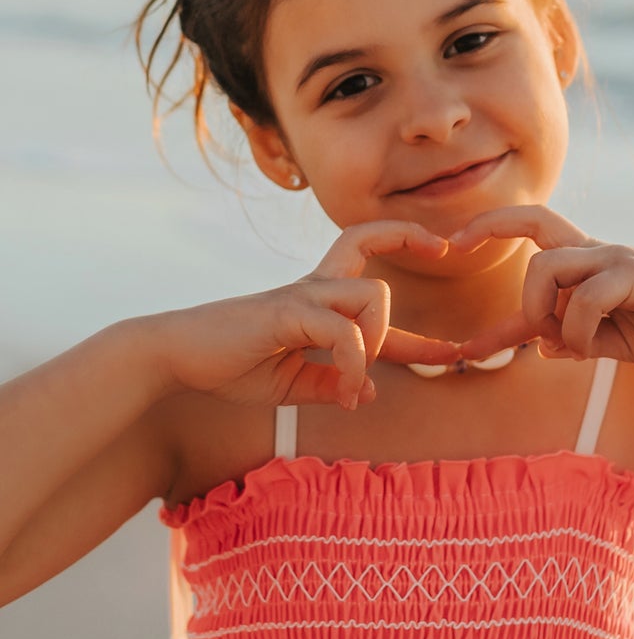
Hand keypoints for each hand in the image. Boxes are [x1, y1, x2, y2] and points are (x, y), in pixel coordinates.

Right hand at [152, 221, 457, 407]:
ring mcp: (301, 297)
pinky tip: (348, 392)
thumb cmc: (231, 366)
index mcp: (316, 302)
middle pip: (370, 258)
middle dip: (407, 247)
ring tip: (356, 379)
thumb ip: (333, 384)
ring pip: (371, 295)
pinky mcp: (286, 312)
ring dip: (378, 342)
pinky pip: (343, 332)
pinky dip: (354, 364)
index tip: (450, 320)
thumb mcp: (294, 384)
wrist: (178, 360)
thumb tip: (371, 391)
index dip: (413, 293)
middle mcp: (313, 290)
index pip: (371, 282)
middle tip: (437, 276)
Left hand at [447, 206, 633, 366]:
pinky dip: (580, 331)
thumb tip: (545, 346)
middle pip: (532, 233)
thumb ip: (583, 340)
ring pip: (547, 268)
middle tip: (484, 295)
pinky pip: (586, 299)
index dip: (488, 229)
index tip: (451, 244)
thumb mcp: (621, 341)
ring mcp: (615, 260)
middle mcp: (596, 253)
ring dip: (541, 312)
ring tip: (563, 342)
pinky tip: (595, 348)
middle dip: (497, 253)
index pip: (531, 230)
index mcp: (590, 264)